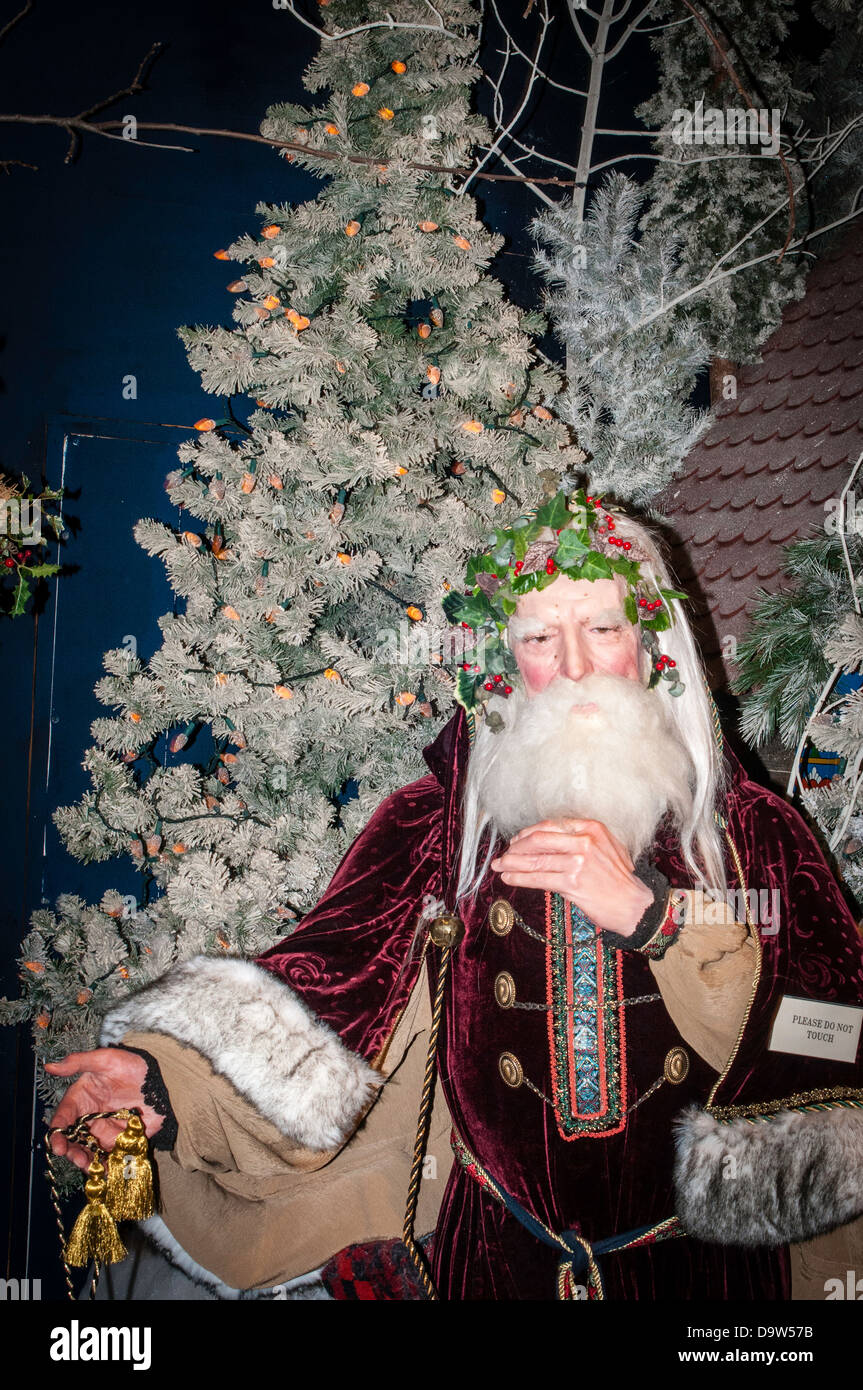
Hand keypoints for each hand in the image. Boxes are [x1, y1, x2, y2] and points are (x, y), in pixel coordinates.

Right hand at [45, 1049, 163, 1171]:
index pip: (63, 1118)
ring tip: (88, 1167)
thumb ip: (78, 1063)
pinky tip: (105, 1173)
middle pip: (73, 1139)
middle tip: (75, 1159)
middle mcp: (89, 1118)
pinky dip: (105, 1167)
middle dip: (71, 1151)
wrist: (161, 1078)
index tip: (57, 1144)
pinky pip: (109, 1157)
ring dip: (85, 1161)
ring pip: (88, 1151)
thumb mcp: (105, 1059)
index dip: (57, 1132)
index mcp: (81, 1099)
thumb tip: (49, 1066)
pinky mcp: (120, 1140)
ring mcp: (103, 1131)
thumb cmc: (131, 1065)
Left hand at [491, 818, 653, 936]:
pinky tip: (509, 879)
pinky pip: (539, 878)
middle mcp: (584, 841)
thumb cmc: (618, 879)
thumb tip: (547, 841)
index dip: (529, 833)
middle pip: (539, 840)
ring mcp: (578, 862)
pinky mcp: (572, 883)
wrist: (634, 904)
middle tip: (504, 855)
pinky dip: (520, 878)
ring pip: (536, 860)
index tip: (517, 840)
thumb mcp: (605, 847)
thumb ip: (580, 840)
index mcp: (591, 828)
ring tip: (500, 867)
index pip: (550, 826)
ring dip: (513, 864)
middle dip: (516, 848)